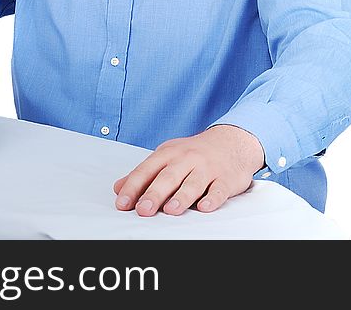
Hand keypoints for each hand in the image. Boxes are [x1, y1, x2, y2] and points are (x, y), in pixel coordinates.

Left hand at [112, 125, 264, 216]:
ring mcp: (207, 168)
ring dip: (182, 196)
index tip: (122, 203)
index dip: (133, 187)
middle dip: (155, 193)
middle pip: (168, 177)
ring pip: (193, 183)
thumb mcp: (167, 156)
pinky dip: (213, 198)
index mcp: (169, 154)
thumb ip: (144, 174)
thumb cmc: (194, 152)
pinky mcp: (226, 179)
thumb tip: (119, 188)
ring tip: (171, 210)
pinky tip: (205, 207)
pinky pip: (219, 189)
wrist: (232, 140)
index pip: (146, 170)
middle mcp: (187, 159)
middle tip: (143, 209)